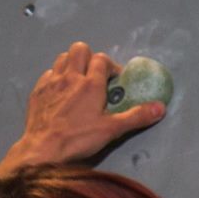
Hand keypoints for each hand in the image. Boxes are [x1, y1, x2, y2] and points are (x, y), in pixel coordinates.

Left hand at [3, 41, 164, 168]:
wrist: (43, 148)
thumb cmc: (78, 139)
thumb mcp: (112, 130)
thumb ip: (136, 117)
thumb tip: (160, 107)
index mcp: (90, 84)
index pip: (101, 60)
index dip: (110, 66)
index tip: (114, 80)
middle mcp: (70, 76)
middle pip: (80, 49)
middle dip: (89, 57)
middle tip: (95, 75)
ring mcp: (52, 81)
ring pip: (62, 57)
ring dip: (72, 63)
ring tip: (78, 80)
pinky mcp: (38, 90)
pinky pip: (48, 73)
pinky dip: (56, 77)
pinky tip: (60, 92)